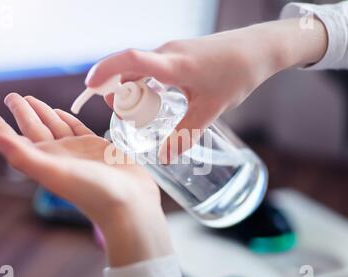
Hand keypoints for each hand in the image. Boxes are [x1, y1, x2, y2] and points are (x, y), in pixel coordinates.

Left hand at [0, 93, 172, 266]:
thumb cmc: (93, 191)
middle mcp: (59, 155)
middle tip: (11, 96)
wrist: (128, 204)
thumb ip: (24, 157)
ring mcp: (78, 150)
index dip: (1, 127)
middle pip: (34, 128)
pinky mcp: (97, 147)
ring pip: (55, 126)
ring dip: (42, 112)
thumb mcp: (55, 173)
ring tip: (31, 99)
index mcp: (45, 160)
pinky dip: (68, 119)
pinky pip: (77, 128)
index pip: (16, 140)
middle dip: (22, 112)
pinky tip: (61, 112)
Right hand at [86, 18, 326, 161]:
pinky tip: (157, 101)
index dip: (106, 71)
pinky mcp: (178, 53)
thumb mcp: (210, 109)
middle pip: (129, 69)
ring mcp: (172, 51)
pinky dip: (146, 84)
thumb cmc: (237, 75)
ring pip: (140, 69)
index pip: (130, 60)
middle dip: (118, 92)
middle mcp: (168, 53)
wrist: (258, 49)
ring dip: (133, 89)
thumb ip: (186, 134)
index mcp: (174, 65)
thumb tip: (164, 157)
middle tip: (125, 118)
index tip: (90, 87)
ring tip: (141, 114)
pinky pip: (152, 67)